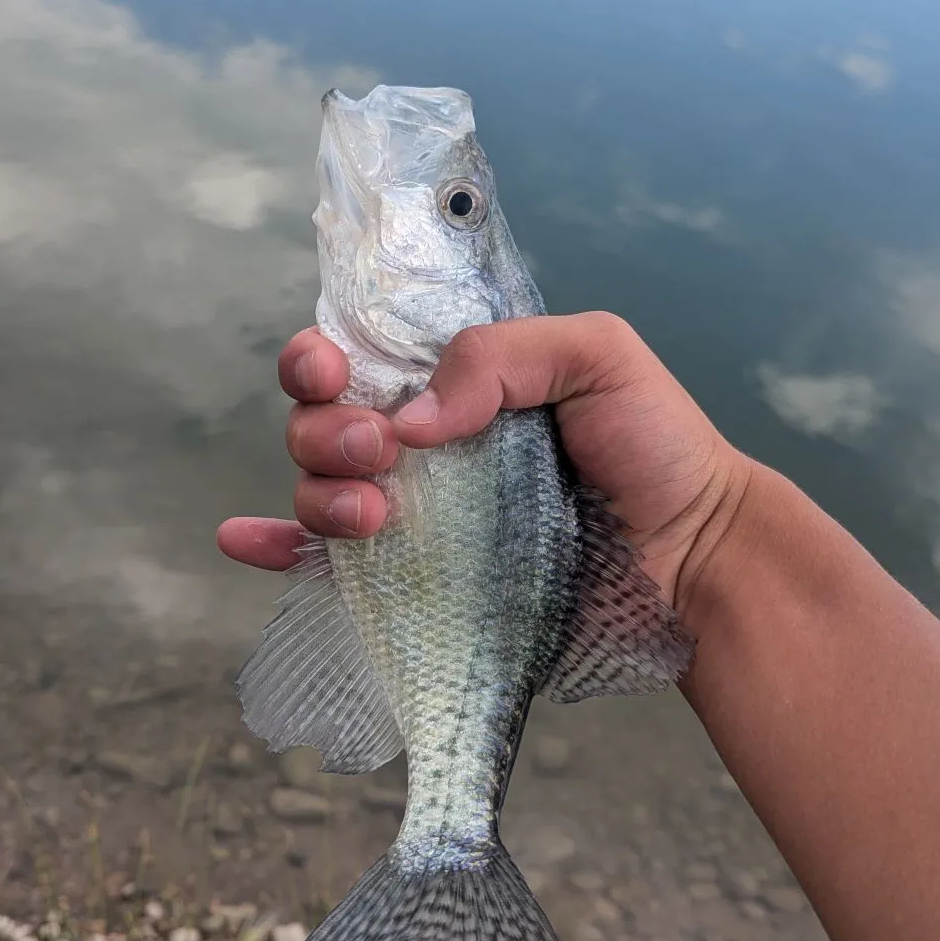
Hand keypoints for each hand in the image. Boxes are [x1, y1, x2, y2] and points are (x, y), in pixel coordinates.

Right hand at [217, 312, 752, 616]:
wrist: (693, 557)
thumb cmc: (657, 447)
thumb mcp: (599, 358)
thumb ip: (505, 355)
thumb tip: (412, 419)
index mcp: (457, 383)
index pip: (359, 356)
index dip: (322, 359)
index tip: (339, 375)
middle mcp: (425, 446)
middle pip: (321, 422)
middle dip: (325, 430)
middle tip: (385, 455)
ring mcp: (420, 518)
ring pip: (319, 489)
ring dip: (317, 491)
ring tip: (376, 516)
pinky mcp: (422, 585)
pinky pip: (328, 566)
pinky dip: (277, 548)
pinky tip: (246, 540)